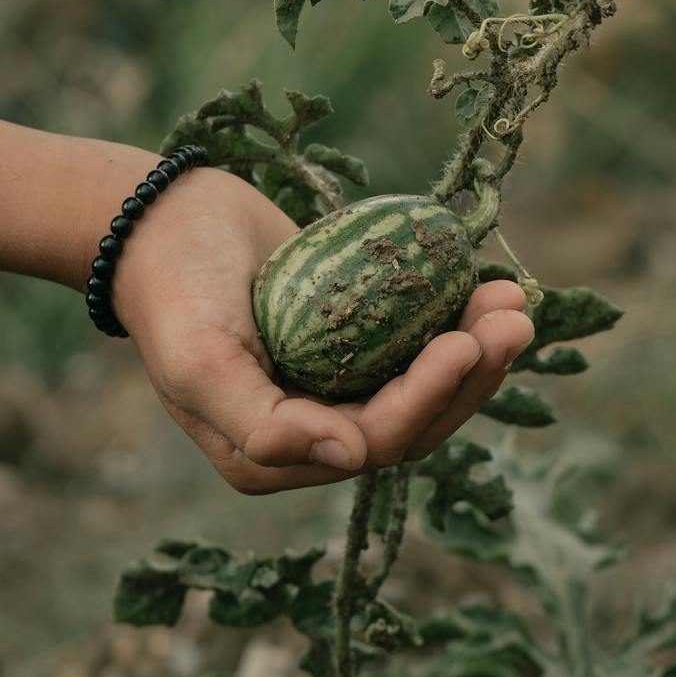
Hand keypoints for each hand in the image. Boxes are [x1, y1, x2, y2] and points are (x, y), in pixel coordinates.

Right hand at [108, 168, 533, 494]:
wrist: (159, 220)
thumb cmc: (173, 289)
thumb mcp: (200, 361)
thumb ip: (263, 424)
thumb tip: (348, 456)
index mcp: (272, 455)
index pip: (376, 440)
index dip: (430, 397)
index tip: (466, 342)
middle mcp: (310, 431)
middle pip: (416, 419)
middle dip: (472, 373)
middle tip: (517, 316)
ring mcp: (332, 383)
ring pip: (424, 383)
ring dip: (476, 348)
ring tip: (515, 299)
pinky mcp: (348, 338)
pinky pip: (412, 340)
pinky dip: (451, 316)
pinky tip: (484, 283)